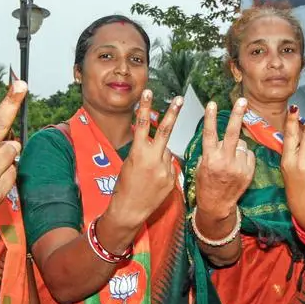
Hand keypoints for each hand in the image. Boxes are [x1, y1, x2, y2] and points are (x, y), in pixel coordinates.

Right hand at [106, 91, 184, 228]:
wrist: (129, 210)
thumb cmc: (124, 187)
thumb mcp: (129, 164)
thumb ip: (144, 151)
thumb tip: (157, 145)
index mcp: (138, 153)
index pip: (143, 125)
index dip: (146, 107)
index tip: (148, 92)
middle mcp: (153, 159)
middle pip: (166, 131)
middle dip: (173, 114)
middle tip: (180, 99)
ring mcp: (165, 169)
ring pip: (167, 153)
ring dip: (160, 157)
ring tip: (148, 173)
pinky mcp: (172, 179)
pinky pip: (170, 167)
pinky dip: (163, 170)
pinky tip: (154, 181)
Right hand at [194, 98, 254, 220]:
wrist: (217, 205)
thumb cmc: (206, 185)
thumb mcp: (202, 166)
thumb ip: (211, 151)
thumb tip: (221, 137)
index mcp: (210, 159)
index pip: (210, 134)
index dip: (210, 118)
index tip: (212, 104)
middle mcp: (225, 162)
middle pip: (232, 133)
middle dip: (237, 115)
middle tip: (243, 101)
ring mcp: (238, 167)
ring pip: (241, 144)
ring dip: (237, 146)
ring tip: (230, 159)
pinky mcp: (249, 172)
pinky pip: (249, 154)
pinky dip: (244, 156)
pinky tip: (238, 165)